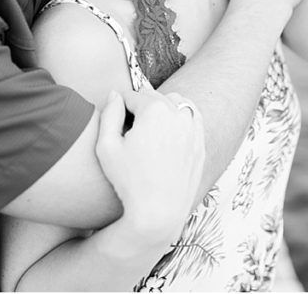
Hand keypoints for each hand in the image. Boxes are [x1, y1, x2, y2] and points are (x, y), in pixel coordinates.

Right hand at [95, 85, 204, 244]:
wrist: (160, 212)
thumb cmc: (129, 182)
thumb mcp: (106, 147)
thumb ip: (109, 114)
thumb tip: (115, 94)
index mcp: (154, 110)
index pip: (131, 95)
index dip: (119, 109)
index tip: (116, 126)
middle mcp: (177, 113)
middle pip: (152, 96)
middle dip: (140, 107)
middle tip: (130, 131)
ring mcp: (193, 127)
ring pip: (175, 102)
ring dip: (162, 108)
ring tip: (150, 130)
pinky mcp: (200, 142)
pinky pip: (191, 117)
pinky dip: (180, 119)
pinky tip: (168, 134)